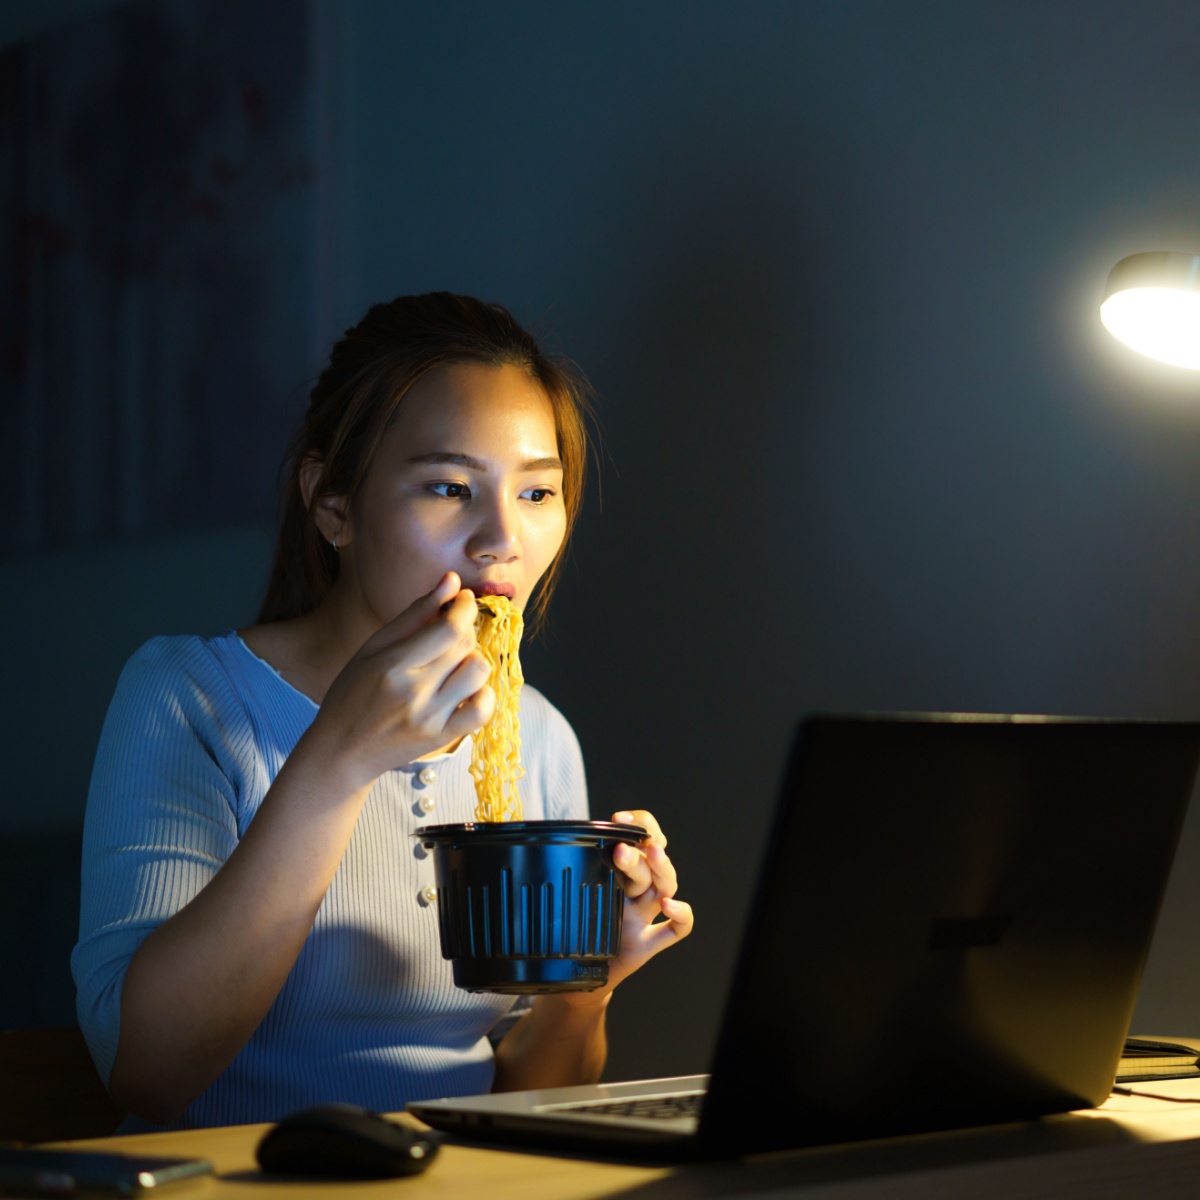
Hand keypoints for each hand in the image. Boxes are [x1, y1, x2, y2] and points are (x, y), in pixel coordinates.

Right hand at [306, 572, 493, 789]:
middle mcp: (414, 691)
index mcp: (392, 664)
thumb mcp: (374, 647)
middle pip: (466, 646)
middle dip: (466, 630)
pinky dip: (483, 694)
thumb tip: (452, 581)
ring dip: (474, 659)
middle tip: (453, 632)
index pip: (449, 628)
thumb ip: (415, 613)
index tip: (463, 600)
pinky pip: (483, 710)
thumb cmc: (353, 693)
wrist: (342, 751)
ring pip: (478, 673)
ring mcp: (430, 718)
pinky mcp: (441, 739)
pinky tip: (467, 689)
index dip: (464, 607)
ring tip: (456, 661)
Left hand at [579, 809, 693, 999]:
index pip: (644, 835)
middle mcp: (636, 889)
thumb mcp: (571, 890)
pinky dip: (681, 915)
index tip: (620, 818)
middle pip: (650, 864)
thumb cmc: (575, 929)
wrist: (577, 975)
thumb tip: (548, 838)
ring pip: (665, 886)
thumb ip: (566, 867)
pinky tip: (670, 906)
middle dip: (639, 852)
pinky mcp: (648, 943)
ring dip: (661, 869)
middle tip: (622, 849)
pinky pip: (676, 929)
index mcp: (621, 871)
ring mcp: (644, 916)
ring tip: (652, 855)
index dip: (640, 822)